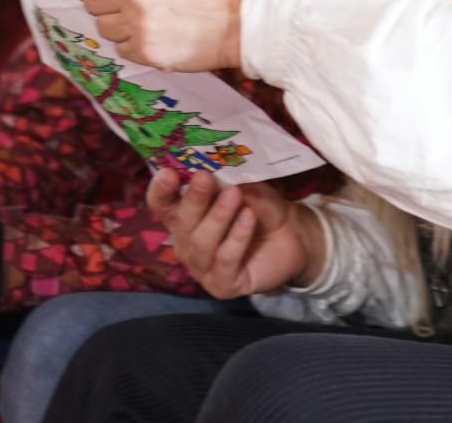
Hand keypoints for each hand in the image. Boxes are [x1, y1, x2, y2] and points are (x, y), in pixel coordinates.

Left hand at [73, 0, 252, 71]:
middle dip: (104, 5)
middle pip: (90, 2)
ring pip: (103, 28)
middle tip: (128, 8)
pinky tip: (159, 36)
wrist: (248, 15)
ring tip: (150, 22)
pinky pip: (121, 49)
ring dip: (120, 27)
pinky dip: (135, 46)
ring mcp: (135, 22)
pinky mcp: (145, 51)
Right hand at [146, 170, 324, 297]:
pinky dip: (237, 238)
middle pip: (181, 223)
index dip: (160, 190)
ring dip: (217, 217)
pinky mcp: (222, 285)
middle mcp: (186, 243)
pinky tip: (249, 218)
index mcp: (183, 215)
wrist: (291, 234)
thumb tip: (212, 166)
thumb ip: (226, 180)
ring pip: (200, 244)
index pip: (162, 204)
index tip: (168, 173)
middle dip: (193, 200)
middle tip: (204, 178)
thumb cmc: (258, 206)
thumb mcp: (244, 185)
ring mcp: (202, 267)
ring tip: (234, 195)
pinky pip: (224, 261)